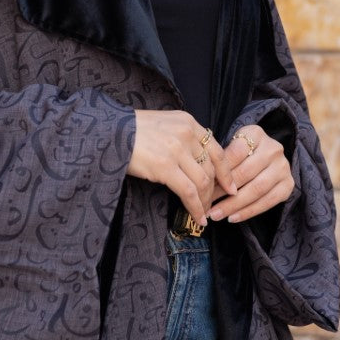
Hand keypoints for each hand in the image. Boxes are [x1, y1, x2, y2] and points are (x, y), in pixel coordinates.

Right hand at [127, 110, 236, 228]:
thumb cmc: (131, 130)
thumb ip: (182, 137)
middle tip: (212, 205)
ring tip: (203, 214)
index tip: (230, 186)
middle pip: (210, 168)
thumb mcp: (163, 125)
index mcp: (188, 122)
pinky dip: (195, 207)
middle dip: (214, 191)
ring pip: (203, 182)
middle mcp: (186, 134)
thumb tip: (195, 161)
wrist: (108, 131)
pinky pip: (188, 191)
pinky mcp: (165, 166)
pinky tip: (197, 217)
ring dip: (205, 202)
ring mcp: (176, 150)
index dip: (226, 172)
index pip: (216, 150)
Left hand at [208, 124, 293, 223]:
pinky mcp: (288, 185)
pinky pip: (267, 202)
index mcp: (256, 134)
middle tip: (206, 204)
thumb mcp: (231, 147)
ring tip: (216, 215)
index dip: (219, 171)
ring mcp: (283, 167)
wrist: (266, 158)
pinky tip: (232, 218)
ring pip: (256, 189)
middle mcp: (273, 149)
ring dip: (233, 205)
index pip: (235, 153)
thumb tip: (205, 183)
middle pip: (245, 173)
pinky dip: (248, 212)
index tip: (203, 185)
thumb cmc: (241, 153)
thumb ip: (222, 159)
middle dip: (223, 191)